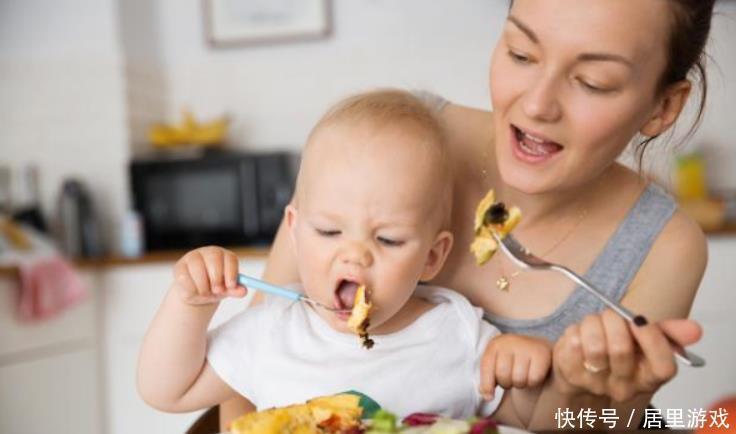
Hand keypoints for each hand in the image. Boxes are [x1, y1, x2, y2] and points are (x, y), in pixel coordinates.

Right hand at [173, 246, 246, 305]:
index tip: (231, 286)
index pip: (230, 258)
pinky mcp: (180, 266)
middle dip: (216, 278)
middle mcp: (209, 252)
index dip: (231, 272)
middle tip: (217, 291)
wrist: (196, 293)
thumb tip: (243, 291)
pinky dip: (191, 289)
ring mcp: (193, 257)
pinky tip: (194, 291)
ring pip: (198, 268)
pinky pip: (184, 277)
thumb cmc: (214, 287)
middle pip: (214, 259)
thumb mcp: (226, 290)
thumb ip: (235, 290)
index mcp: (224, 256)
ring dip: (203, 286)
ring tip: (206, 293)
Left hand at [480, 334, 552, 399]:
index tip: (489, 397)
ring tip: (522, 376)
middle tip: (511, 378)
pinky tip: (532, 375)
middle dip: (506, 383)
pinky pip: (534, 379)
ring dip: (520, 384)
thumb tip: (487, 396)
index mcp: (495, 345)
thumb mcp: (496, 365)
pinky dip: (532, 383)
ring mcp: (526, 346)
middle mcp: (509, 342)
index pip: (486, 366)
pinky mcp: (542, 353)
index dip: (487, 385)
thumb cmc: (512, 360)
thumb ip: (488, 380)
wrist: (536, 348)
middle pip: (503, 375)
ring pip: (518, 379)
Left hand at [552, 309, 701, 400]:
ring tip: (594, 323)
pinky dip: (575, 330)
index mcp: (649, 378)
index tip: (640, 320)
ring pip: (594, 345)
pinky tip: (579, 334)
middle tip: (610, 315)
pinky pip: (572, 343)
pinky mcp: (571, 375)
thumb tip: (695, 330)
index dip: (653, 339)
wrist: (581, 367)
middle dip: (614, 320)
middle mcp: (624, 386)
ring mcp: (596, 383)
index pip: (663, 367)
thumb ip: (670, 333)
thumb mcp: (644, 340)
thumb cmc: (616, 349)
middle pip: (621, 349)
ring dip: (592, 323)